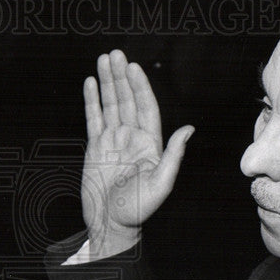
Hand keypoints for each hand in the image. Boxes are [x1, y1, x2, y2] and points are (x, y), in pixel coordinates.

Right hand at [80, 49, 193, 257]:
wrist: (110, 224)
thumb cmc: (137, 210)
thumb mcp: (160, 183)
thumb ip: (173, 155)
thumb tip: (189, 130)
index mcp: (150, 144)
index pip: (146, 108)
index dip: (140, 86)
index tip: (132, 68)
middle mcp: (132, 138)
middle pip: (127, 100)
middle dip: (121, 77)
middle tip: (115, 54)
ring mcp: (112, 141)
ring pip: (110, 105)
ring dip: (107, 82)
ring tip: (103, 59)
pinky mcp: (95, 147)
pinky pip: (93, 119)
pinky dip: (92, 101)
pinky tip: (91, 83)